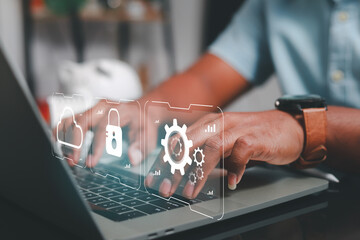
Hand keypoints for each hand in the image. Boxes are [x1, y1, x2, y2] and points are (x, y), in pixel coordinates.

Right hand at [54, 99, 158, 166]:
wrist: (141, 109)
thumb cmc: (143, 124)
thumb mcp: (149, 135)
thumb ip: (142, 147)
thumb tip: (132, 158)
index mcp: (119, 110)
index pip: (104, 128)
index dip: (96, 147)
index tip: (90, 163)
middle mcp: (103, 106)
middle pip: (81, 121)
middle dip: (74, 143)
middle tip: (73, 162)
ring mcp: (92, 108)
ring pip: (70, 119)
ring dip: (64, 139)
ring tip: (66, 158)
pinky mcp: (85, 112)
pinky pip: (66, 120)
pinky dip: (60, 133)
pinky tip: (60, 147)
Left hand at [145, 110, 303, 198]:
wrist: (289, 127)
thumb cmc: (254, 136)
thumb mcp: (225, 142)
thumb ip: (206, 153)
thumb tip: (184, 172)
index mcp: (209, 123)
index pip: (180, 140)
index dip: (165, 159)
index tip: (154, 178)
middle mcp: (220, 123)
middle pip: (190, 142)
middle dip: (174, 167)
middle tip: (165, 188)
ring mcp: (238, 128)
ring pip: (211, 147)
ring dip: (198, 171)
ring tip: (190, 191)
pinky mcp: (256, 137)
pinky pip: (241, 153)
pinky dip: (234, 168)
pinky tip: (232, 183)